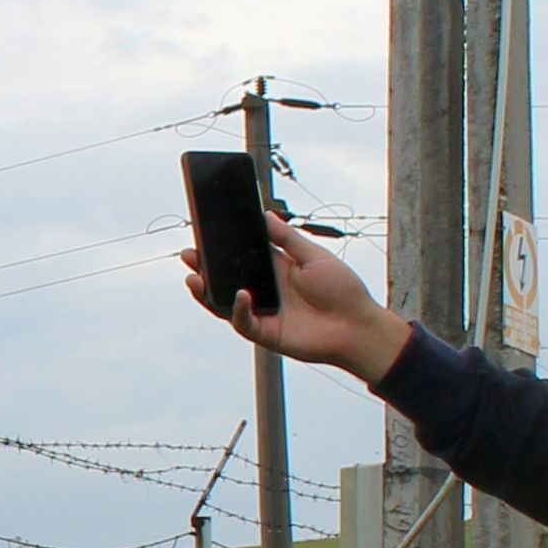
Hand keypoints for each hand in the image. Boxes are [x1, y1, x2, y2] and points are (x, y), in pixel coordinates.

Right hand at [186, 210, 411, 384]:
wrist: (358, 326)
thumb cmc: (342, 290)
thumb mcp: (314, 256)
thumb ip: (287, 238)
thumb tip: (264, 215)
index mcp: (275, 269)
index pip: (241, 255)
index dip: (221, 246)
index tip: (204, 232)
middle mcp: (264, 290)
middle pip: (226, 279)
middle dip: (204, 268)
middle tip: (188, 254)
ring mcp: (262, 312)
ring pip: (224, 303)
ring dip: (206, 291)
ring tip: (194, 277)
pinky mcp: (265, 333)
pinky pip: (243, 322)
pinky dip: (237, 309)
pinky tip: (239, 295)